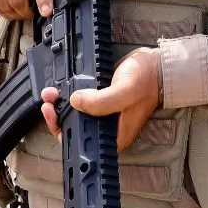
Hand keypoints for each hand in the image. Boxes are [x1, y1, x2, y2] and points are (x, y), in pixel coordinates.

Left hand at [38, 47, 161, 151]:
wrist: (158, 65)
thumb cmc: (146, 81)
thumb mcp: (124, 92)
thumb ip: (100, 101)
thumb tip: (75, 102)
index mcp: (113, 136)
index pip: (83, 143)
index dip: (64, 132)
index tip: (54, 117)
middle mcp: (107, 128)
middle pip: (75, 129)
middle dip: (57, 116)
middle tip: (49, 101)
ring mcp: (104, 114)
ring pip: (75, 115)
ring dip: (60, 104)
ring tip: (51, 92)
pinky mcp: (101, 100)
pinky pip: (81, 102)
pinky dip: (69, 96)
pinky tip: (61, 87)